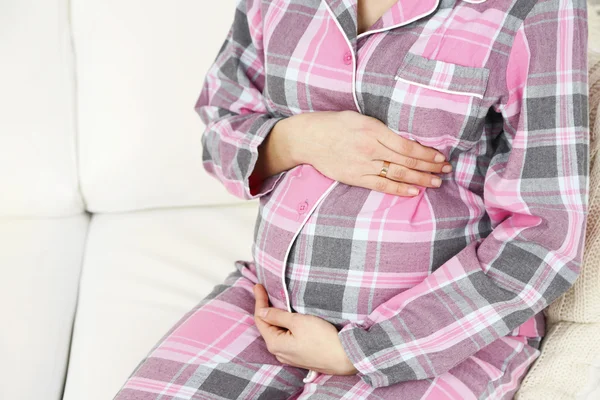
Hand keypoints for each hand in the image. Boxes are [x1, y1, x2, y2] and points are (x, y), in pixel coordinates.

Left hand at [252, 283, 357, 375]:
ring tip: (275, 303)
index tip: (258, 286)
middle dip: (265, 309)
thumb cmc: (322, 339)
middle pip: (267, 326)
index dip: (259, 301)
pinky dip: (284, 326)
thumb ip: (277, 316)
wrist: (345, 357)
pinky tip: (288, 318)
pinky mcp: (299, 356)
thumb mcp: (298, 322)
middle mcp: (279, 353)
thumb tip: (262, 311)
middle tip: (264, 291)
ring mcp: (289, 356)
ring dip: (276, 317)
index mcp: (275, 344)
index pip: (260, 319)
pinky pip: (286, 338)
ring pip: (277, 332)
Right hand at [286, 110, 452, 195]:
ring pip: (398, 174)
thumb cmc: (333, 124)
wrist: (307, 138)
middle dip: (430, 167)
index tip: (441, 157)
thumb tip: (404, 138)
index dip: (427, 153)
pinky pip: (381, 185)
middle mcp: (370, 148)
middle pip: (407, 161)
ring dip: (420, 179)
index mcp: (374, 129)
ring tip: (436, 182)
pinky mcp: (355, 177)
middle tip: (447, 171)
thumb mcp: (359, 117)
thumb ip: (381, 128)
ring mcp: (363, 164)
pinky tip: (414, 192)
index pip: (408, 145)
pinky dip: (399, 189)